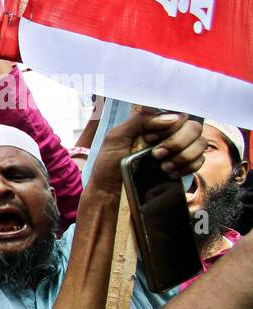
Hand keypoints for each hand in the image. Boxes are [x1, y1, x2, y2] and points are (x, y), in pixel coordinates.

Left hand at [90, 110, 204, 188]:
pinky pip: (200, 161)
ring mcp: (178, 151)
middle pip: (194, 127)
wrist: (110, 193)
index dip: (169, 126)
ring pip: (200, 143)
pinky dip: (188, 167)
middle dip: (177, 142)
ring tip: (163, 167)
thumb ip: (140, 120)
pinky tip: (171, 173)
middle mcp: (169, 135)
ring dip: (184, 156)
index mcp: (153, 124)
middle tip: (157, 155)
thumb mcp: (116, 137)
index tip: (149, 139)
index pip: (178, 115)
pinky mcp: (183, 167)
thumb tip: (173, 118)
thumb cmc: (109, 164)